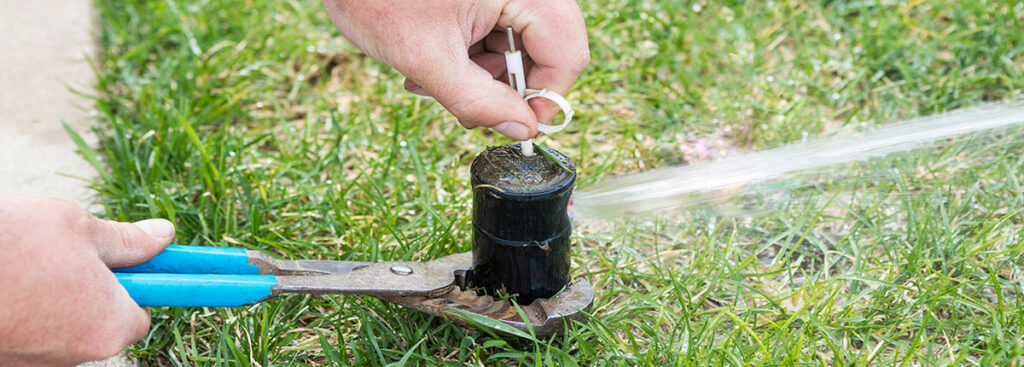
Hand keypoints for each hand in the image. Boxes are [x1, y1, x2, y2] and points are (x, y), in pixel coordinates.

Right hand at [0, 195, 174, 365]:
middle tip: (66, 256)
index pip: (140, 317)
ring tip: (25, 267)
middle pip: (96, 326)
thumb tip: (163, 236)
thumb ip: (128, 241)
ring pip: (56, 331)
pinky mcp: (2, 359)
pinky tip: (5, 284)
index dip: (134, 287)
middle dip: (89, 293)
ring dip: (51, 301)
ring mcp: (30, 364)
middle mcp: (72, 357)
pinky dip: (18, 313)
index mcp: (106, 328)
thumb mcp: (80, 229)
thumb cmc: (13, 242)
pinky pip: (23, 336)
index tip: (125, 265)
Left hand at [322, 0, 588, 139]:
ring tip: (429, 79)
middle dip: (505, 85)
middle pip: (547, 48)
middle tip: (464, 105)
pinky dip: (469, 54)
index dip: (547, 97)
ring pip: (518, 43)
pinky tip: (430, 60)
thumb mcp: (425, 58)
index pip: (566, 51)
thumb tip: (524, 130)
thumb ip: (478, 101)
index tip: (518, 127)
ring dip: (480, 74)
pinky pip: (497, 29)